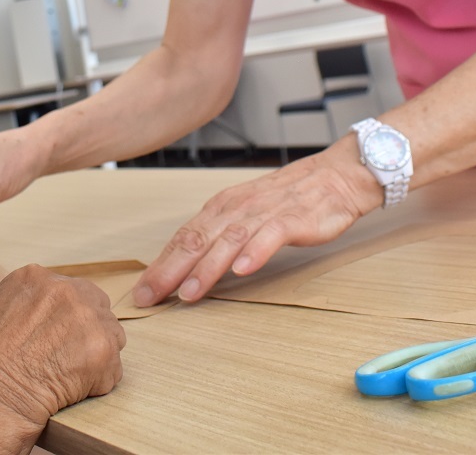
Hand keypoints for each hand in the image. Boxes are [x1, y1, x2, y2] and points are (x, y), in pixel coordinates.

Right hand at [0, 265, 125, 435]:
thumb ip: (19, 306)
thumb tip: (27, 316)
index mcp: (35, 278)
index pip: (69, 290)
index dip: (66, 316)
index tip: (58, 335)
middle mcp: (65, 290)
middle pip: (96, 306)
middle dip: (86, 331)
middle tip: (68, 357)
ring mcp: (87, 319)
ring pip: (111, 336)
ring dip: (95, 356)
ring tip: (68, 376)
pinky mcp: (102, 351)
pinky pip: (112, 370)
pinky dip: (97, 384)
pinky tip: (71, 391)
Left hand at [132, 138, 378, 305]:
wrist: (334, 177)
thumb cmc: (287, 199)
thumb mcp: (245, 214)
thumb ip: (219, 236)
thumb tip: (187, 266)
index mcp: (222, 208)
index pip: (183, 238)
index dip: (160, 265)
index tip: (141, 292)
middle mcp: (237, 208)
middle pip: (197, 240)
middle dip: (170, 270)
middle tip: (149, 297)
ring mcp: (264, 212)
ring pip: (228, 241)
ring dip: (207, 268)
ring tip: (189, 293)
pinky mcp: (293, 219)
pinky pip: (271, 236)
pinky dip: (255, 252)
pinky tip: (242, 270)